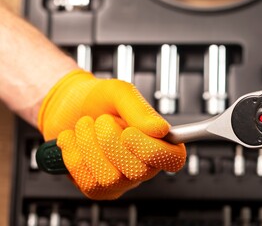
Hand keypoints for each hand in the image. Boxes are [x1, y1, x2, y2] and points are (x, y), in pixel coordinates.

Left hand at [38, 70, 185, 199]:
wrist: (65, 106)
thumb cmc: (98, 99)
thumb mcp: (120, 93)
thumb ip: (140, 110)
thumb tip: (161, 130)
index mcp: (157, 140)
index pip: (174, 158)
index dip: (154, 151)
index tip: (129, 132)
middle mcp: (143, 164)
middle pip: (139, 170)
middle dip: (111, 141)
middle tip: (102, 120)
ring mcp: (121, 180)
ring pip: (110, 178)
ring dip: (89, 145)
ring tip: (85, 126)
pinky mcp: (98, 189)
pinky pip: (88, 183)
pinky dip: (74, 155)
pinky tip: (73, 140)